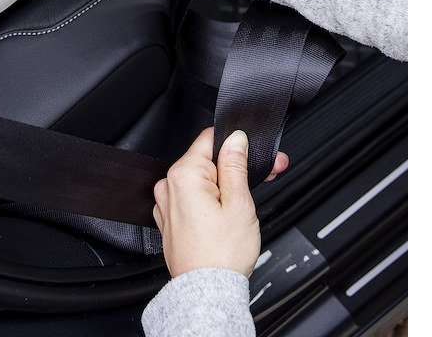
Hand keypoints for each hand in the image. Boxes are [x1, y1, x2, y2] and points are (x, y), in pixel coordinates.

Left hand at [153, 128, 287, 277]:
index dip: (237, 144)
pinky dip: (209, 201)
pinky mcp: (170, 218)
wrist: (207, 291)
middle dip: (236, 167)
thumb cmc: (222, 254)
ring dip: (224, 185)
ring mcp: (166, 203)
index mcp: (184, 175)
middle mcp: (169, 185)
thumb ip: (235, 165)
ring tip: (248, 201)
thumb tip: (235, 140)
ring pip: (200, 181)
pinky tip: (228, 213)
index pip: (209, 139)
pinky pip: (191, 199)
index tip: (256, 153)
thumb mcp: (239, 203)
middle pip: (207, 161)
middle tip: (265, 176)